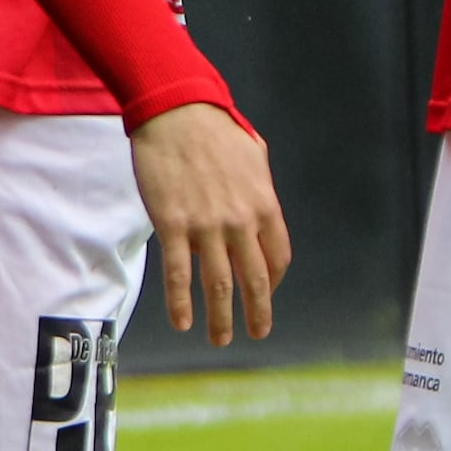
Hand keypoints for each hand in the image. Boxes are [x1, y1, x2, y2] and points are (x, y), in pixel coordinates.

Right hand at [129, 102, 287, 347]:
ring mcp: (206, 225)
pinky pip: (178, 272)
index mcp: (263, 205)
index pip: (277, 257)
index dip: (273, 282)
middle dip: (258, 312)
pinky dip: (181, 301)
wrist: (176, 111)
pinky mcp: (173, 225)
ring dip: (220, 317)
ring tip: (220, 339)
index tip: (264, 293)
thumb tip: (253, 211)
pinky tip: (182, 322)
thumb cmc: (214, 128)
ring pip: (217, 283)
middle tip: (257, 333)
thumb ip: (258, 188)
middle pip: (254, 279)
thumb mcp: (253, 155)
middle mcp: (240, 221)